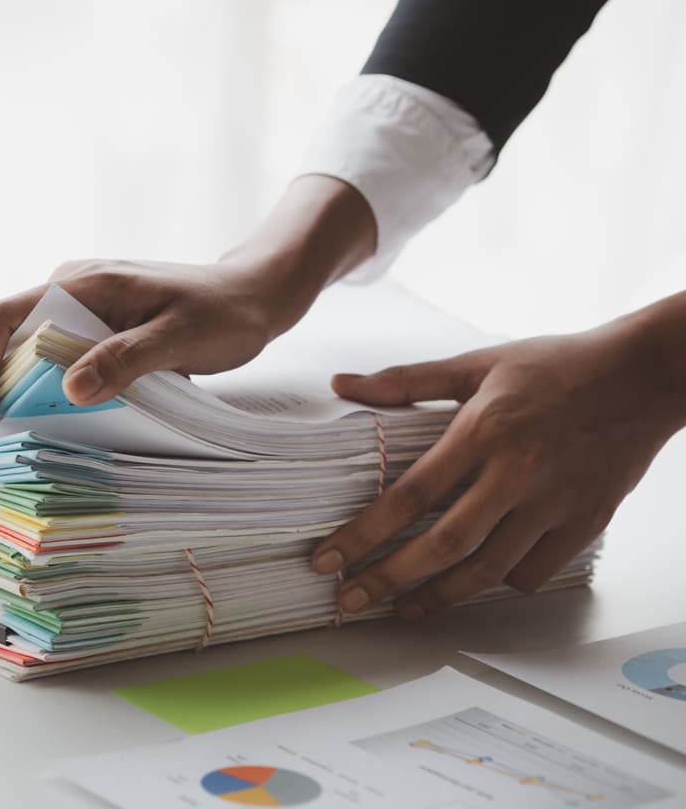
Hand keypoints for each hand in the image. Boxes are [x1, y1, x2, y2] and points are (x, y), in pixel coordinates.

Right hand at [0, 259, 288, 432]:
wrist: (254, 294)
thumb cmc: (224, 312)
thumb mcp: (179, 338)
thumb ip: (125, 360)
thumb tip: (71, 390)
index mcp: (82, 282)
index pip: (3, 316)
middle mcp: (71, 287)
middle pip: (7, 335)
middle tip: (1, 436)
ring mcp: (82, 304)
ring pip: (29, 347)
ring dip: (20, 388)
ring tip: (25, 433)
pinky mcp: (96, 323)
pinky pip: (56, 354)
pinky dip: (48, 386)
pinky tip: (61, 416)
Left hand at [312, 318, 685, 619]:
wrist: (644, 376)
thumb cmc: (557, 365)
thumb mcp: (477, 364)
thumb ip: (406, 380)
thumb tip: (342, 384)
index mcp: (482, 432)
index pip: (409, 496)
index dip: (363, 534)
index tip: (328, 559)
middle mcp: (516, 474)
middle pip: (442, 544)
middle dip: (387, 578)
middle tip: (350, 601)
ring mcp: (554, 504)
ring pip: (487, 568)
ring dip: (439, 595)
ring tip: (403, 609)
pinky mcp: (585, 523)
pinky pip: (534, 570)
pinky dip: (500, 583)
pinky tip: (472, 583)